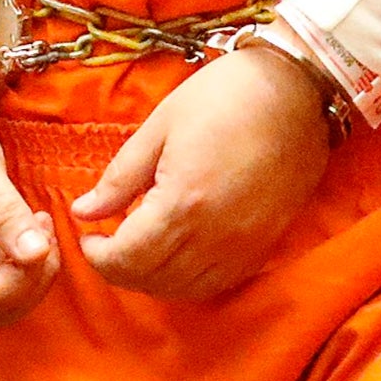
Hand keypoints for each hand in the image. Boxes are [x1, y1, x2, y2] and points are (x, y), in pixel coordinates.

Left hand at [74, 45, 333, 300]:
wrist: (297, 91)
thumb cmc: (224, 96)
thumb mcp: (160, 126)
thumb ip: (120, 176)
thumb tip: (84, 211)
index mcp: (183, 203)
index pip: (127, 258)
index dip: (98, 256)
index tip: (87, 237)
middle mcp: (214, 236)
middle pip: (152, 280)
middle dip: (119, 269)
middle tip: (106, 244)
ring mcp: (243, 245)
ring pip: (185, 289)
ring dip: (152, 279)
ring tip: (139, 249)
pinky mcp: (264, 245)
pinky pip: (218, 283)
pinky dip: (188, 280)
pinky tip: (177, 255)